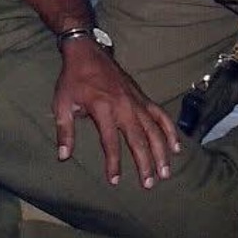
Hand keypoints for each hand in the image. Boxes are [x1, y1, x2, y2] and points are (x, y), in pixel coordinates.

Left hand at [53, 39, 180, 187]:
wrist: (88, 52)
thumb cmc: (73, 80)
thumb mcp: (62, 103)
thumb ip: (64, 131)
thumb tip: (63, 156)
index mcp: (102, 108)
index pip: (110, 141)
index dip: (113, 163)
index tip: (114, 181)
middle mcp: (123, 106)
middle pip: (138, 139)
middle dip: (144, 163)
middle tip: (148, 184)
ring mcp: (136, 101)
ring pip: (154, 130)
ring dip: (161, 152)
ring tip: (165, 173)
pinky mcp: (143, 97)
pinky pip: (161, 115)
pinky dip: (170, 131)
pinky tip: (176, 147)